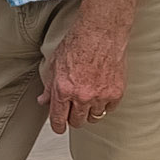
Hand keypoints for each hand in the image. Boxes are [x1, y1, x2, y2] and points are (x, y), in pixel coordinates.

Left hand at [38, 17, 128, 134]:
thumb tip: (44, 100)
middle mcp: (82, 96)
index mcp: (63, 89)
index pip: (58, 119)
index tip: (59, 127)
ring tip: (88, 99)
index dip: (58, 126)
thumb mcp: (55, 63)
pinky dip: (105, 104)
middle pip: (77, 122)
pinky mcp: (116, 92)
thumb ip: (48, 86)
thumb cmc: (78, 42)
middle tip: (74, 110)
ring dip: (89, 111)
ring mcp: (100, 95)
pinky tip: (101, 94)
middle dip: (73, 118)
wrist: (101, 32)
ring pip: (94, 117)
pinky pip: (109, 109)